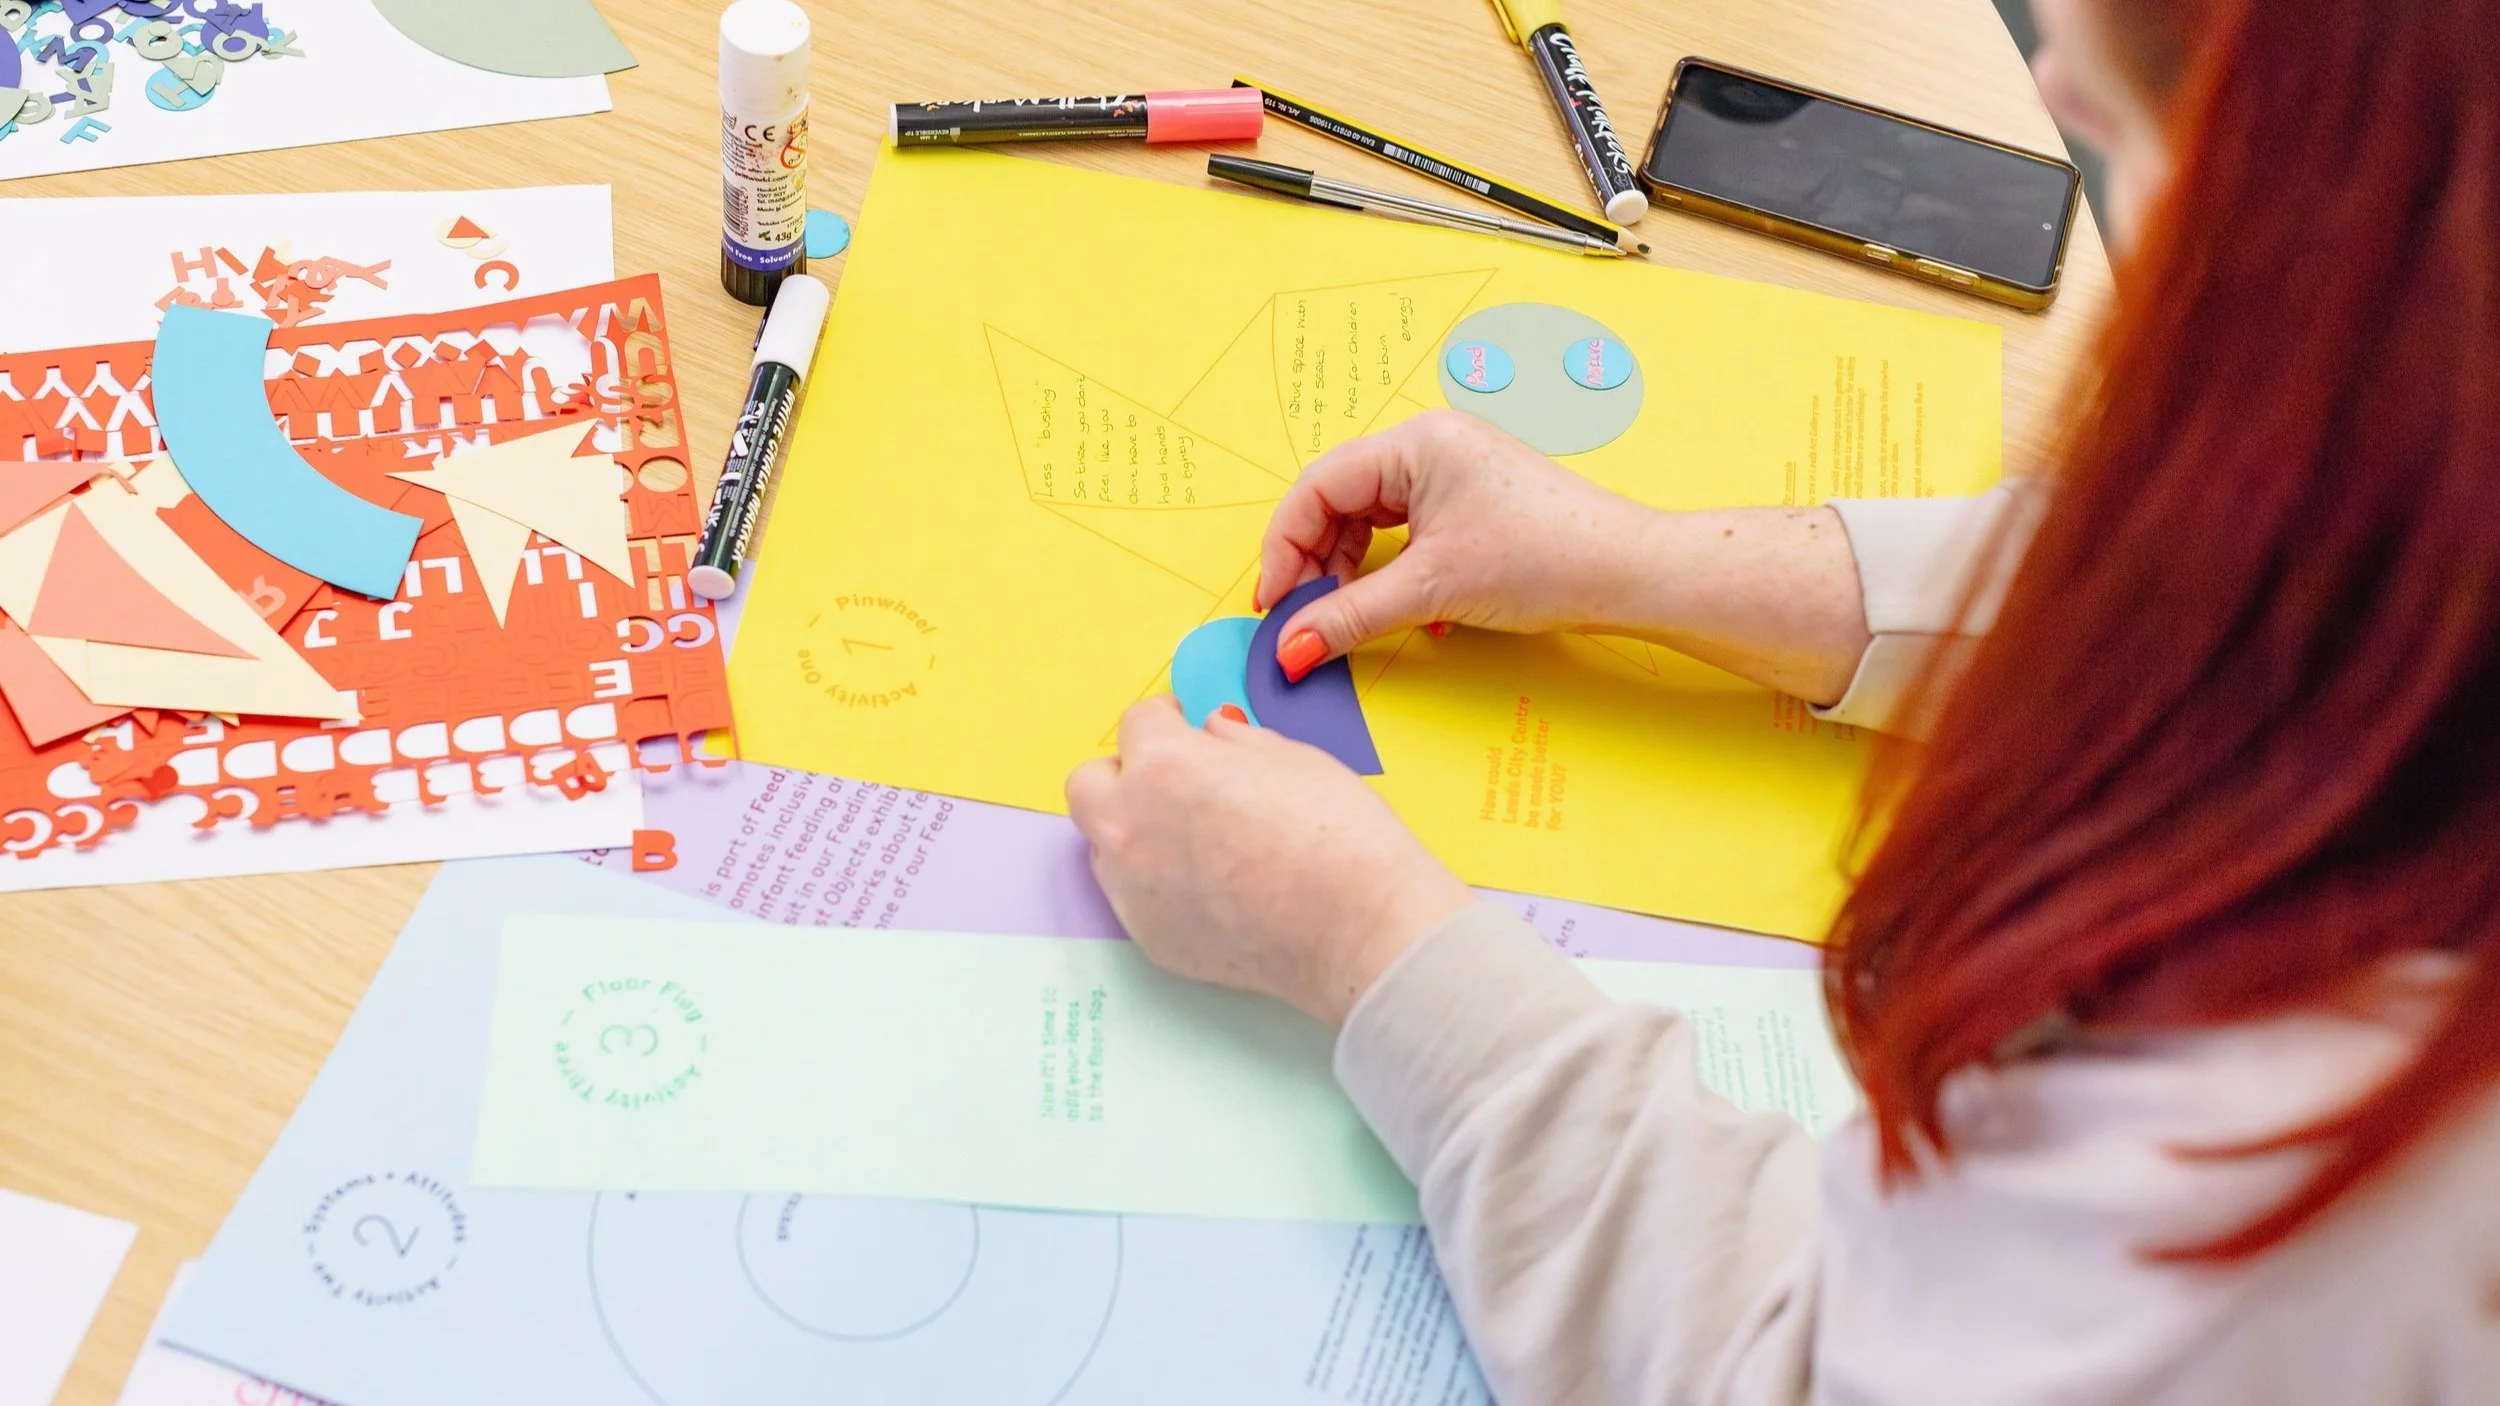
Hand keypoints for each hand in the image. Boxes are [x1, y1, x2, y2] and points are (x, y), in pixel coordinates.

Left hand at [1065, 698, 1473, 1026]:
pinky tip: (1213, 887)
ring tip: (1197, 841)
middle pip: (1090, 784)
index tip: (1184, 726)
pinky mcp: (1148, 937)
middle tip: (1174, 780)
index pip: (1139, 723)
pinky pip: (1134, 895)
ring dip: (1136, 831)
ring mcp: (1132, 888)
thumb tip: (1211, 733)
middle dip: (1126, 774)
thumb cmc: (1338, 834)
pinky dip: (1158, 883)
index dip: (1168, 720)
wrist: (1358, 927)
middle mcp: (1130, 825)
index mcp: (1164, 765)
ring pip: (1105, 844)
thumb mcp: (1291, 756)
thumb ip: (1233, 741)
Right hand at [1256, 409, 1668, 678]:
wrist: (1628, 572)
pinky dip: (1391, 573)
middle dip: (1316, 563)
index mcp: (1416, 442)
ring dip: (1352, 573)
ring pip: (1369, 521)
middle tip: (1303, 618)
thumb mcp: (1432, 590)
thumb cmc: (1545, 559)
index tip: (1273, 603)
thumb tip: (1290, 651)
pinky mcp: (1470, 502)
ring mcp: (1451, 471)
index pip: (1318, 488)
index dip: (1284, 548)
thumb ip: (1349, 618)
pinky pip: (1404, 533)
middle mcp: (1429, 445)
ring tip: (1349, 619)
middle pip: (1339, 502)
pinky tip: (1406, 611)